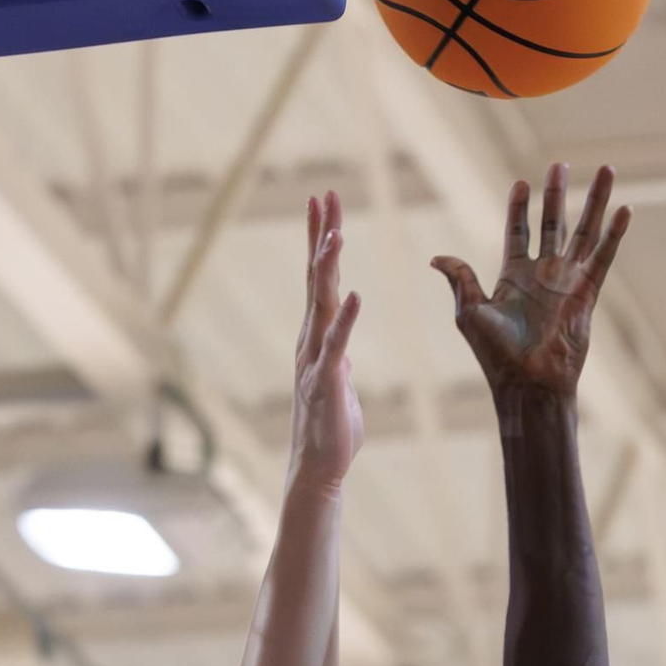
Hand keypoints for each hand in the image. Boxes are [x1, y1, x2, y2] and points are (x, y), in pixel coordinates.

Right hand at [289, 190, 363, 489]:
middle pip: (315, 279)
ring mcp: (316, 360)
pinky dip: (345, 321)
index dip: (319, 240)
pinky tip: (354, 296)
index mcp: (317, 337)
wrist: (318, 468)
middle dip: (320, 237)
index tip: (321, 204)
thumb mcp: (339, 382)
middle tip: (323, 197)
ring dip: (327, 269)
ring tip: (335, 235)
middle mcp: (311, 341)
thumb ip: (339, 359)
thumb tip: (343, 349)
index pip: (317, 280)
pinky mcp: (328, 383)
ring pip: (321, 305)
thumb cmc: (331, 428)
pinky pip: (337, 346)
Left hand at [432, 163, 630, 400]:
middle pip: (552, 224)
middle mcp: (542, 274)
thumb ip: (461, 281)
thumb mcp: (470, 313)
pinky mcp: (587, 293)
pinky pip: (603, 257)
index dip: (519, 208)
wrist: (528, 383)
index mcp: (513, 276)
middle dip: (556, 194)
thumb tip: (436, 258)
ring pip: (584, 232)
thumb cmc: (496, 355)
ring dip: (594, 201)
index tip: (521, 183)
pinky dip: (614, 234)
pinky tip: (624, 209)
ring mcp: (566, 281)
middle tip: (559, 164)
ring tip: (606, 169)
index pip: (517, 232)